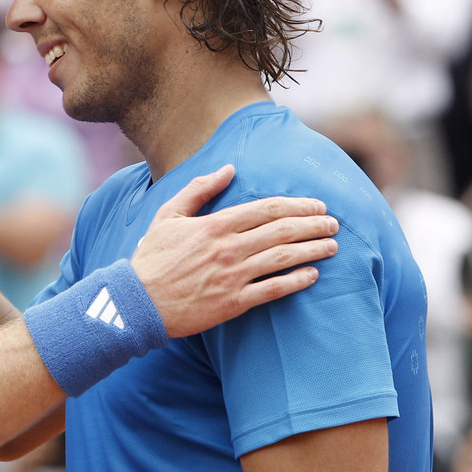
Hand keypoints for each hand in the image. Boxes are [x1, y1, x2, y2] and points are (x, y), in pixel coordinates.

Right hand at [130, 165, 337, 337]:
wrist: (138, 302)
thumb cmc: (152, 257)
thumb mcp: (168, 215)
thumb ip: (198, 189)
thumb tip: (228, 169)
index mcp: (214, 225)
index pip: (266, 209)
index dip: (297, 205)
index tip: (317, 205)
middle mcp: (228, 248)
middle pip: (282, 231)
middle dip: (313, 225)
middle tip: (333, 223)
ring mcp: (233, 276)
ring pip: (283, 258)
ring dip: (312, 250)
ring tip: (332, 246)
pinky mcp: (233, 303)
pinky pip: (273, 290)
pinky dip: (297, 281)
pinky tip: (312, 274)